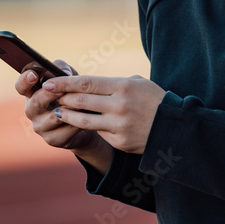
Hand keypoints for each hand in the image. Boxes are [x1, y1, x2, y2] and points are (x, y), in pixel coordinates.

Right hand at [15, 60, 103, 153]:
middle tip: (61, 89)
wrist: (84, 122)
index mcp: (32, 93)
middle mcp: (32, 110)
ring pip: (52, 118)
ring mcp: (40, 126)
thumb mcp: (68, 78)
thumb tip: (64, 72)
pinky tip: (84, 117)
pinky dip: (75, 123)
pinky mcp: (52, 139)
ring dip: (67, 109)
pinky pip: (64, 131)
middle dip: (49, 94)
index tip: (34, 74)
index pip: (21, 86)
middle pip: (36, 102)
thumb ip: (63, 69)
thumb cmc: (72, 95)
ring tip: (79, 103)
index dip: (24, 80)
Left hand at [43, 74, 164, 154]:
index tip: (49, 81)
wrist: (175, 128)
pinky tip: (82, 124)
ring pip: (84, 120)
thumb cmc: (154, 100)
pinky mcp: (120, 142)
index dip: (65, 82)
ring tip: (59, 111)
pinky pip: (99, 133)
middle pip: (81, 101)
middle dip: (62, 98)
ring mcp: (119, 126)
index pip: (86, 83)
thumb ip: (113, 83)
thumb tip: (86, 84)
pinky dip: (89, 127)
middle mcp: (119, 106)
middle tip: (50, 95)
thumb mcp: (138, 83)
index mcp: (123, 86)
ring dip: (67, 115)